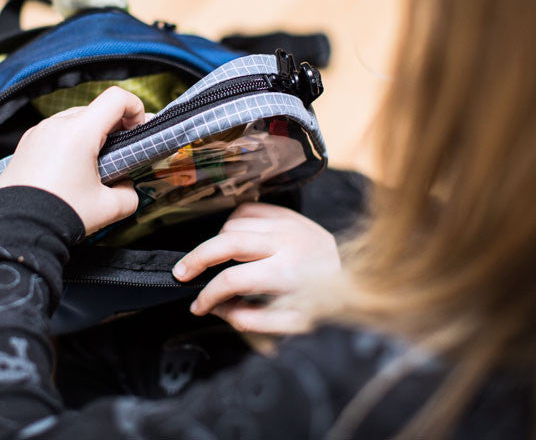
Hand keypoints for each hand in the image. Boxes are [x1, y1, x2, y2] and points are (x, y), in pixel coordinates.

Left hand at [0, 86, 146, 233]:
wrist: (16, 230)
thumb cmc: (59, 215)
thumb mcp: (108, 209)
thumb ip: (129, 194)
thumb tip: (126, 188)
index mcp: (79, 132)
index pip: (117, 99)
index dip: (136, 109)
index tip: (138, 131)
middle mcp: (56, 125)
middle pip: (96, 110)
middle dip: (114, 127)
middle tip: (121, 152)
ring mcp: (37, 133)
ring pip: (74, 120)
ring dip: (90, 135)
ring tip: (94, 165)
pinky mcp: (25, 145)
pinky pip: (54, 133)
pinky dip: (68, 143)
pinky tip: (70, 170)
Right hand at [172, 202, 339, 332]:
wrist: (355, 277)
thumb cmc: (322, 304)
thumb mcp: (292, 325)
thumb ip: (251, 319)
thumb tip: (217, 308)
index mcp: (288, 274)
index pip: (233, 279)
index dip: (208, 294)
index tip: (198, 306)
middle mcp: (287, 242)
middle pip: (227, 241)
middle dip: (197, 257)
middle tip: (180, 273)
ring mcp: (287, 223)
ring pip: (234, 225)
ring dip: (218, 244)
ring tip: (217, 263)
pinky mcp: (287, 213)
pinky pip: (246, 210)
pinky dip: (232, 224)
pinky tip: (234, 241)